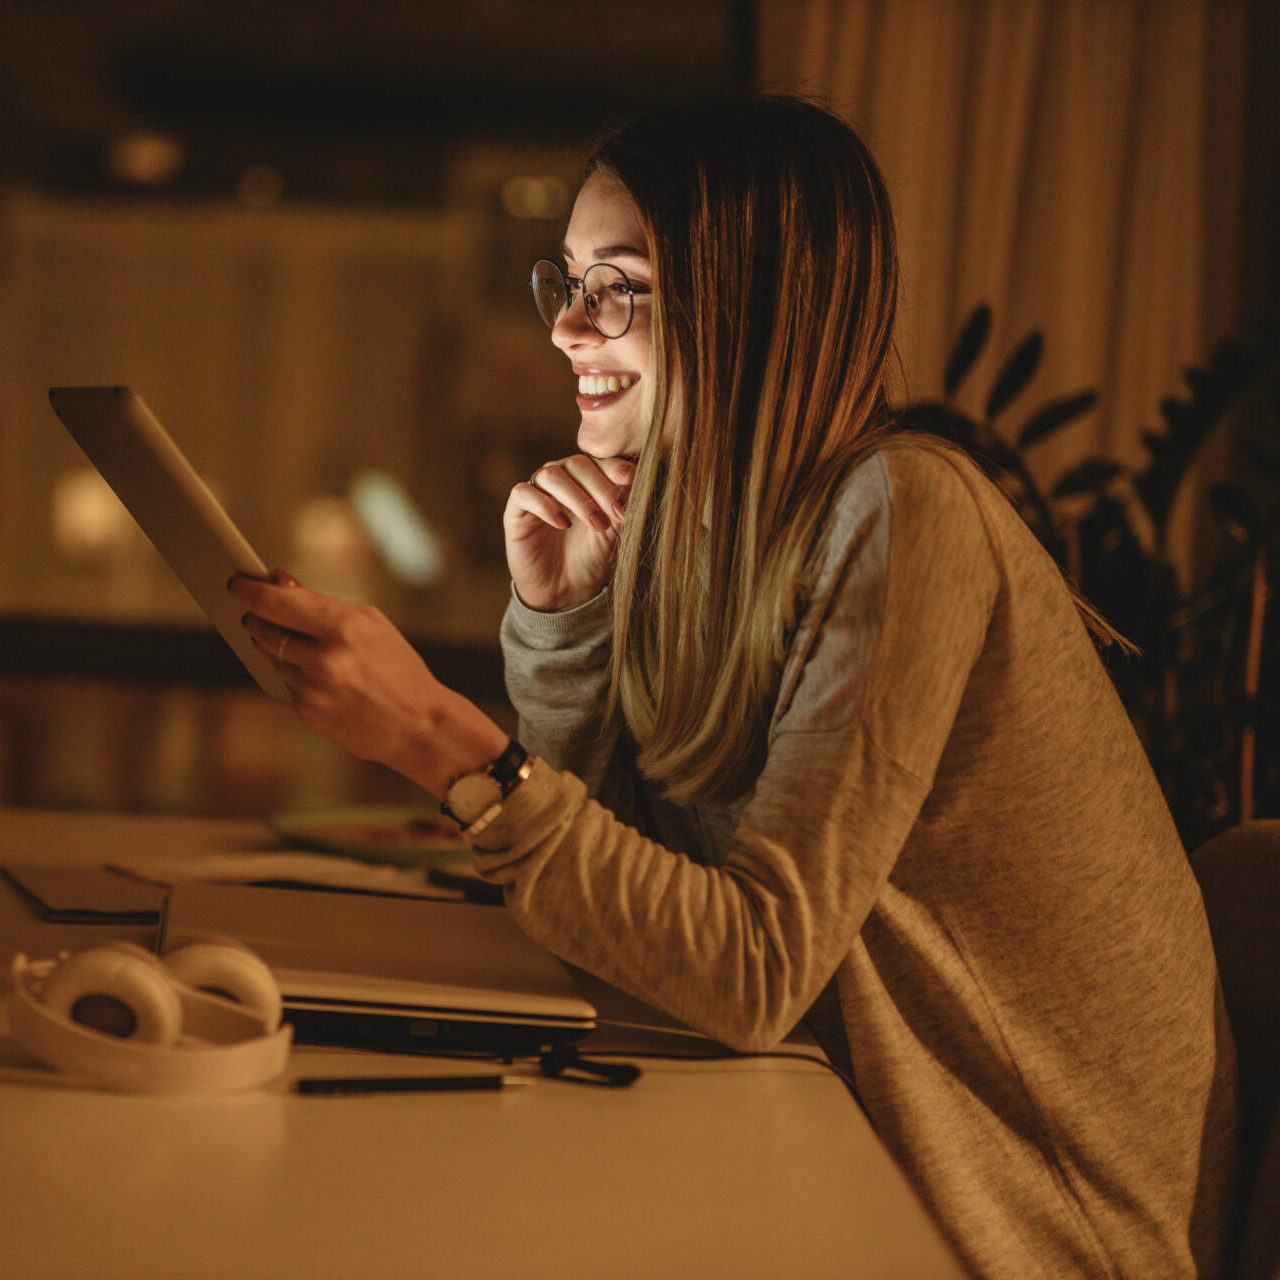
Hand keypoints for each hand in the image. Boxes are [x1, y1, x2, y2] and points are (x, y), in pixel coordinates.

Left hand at [229, 570, 507, 796]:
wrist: (419, 724)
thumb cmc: (399, 668)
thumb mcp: (372, 624)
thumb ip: (323, 603)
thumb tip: (279, 581)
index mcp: (343, 627)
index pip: (277, 602)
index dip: (249, 591)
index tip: (236, 583)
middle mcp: (324, 658)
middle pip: (264, 630)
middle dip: (256, 619)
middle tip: (254, 613)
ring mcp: (313, 688)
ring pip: (273, 659)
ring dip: (277, 649)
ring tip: (303, 647)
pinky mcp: (308, 713)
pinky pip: (287, 686)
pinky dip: (297, 678)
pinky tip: (322, 680)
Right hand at [504, 454, 632, 610]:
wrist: (566, 590)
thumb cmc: (591, 556)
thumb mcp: (615, 530)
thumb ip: (623, 504)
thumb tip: (641, 478)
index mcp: (585, 478)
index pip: (598, 459)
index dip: (614, 466)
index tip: (631, 478)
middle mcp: (560, 479)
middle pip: (576, 464)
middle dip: (600, 487)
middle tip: (617, 513)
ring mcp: (536, 492)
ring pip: (551, 475)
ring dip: (577, 497)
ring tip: (596, 523)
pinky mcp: (515, 510)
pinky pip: (523, 493)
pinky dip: (544, 505)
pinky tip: (563, 523)